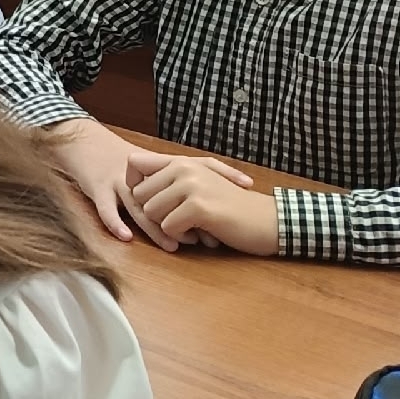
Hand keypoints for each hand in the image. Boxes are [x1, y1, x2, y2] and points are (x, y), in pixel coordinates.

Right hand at [44, 118, 251, 245]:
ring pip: (141, 206)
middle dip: (191, 217)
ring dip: (158, 227)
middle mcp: (144, 171)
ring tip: (174, 245)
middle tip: (211, 239)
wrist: (83, 142)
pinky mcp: (98, 188)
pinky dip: (116, 223)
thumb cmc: (122, 159)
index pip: (198, 163)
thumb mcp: (154, 165)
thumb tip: (213, 200)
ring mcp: (119, 180)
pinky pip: (107, 209)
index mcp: (161, 164)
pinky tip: (127, 237)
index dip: (223, 172)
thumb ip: (179, 180)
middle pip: (171, 194)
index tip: (247, 185)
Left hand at [132, 158, 279, 254]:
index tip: (151, 199)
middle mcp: (183, 168)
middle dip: (154, 214)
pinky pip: (168, 228)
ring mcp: (191, 186)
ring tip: (193, 228)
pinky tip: (202, 235)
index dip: (134, 183)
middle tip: (180, 220)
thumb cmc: (230, 207)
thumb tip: (132, 186)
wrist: (268, 220)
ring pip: (151, 212)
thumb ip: (170, 180)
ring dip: (169, 228)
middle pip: (138, 195)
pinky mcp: (198, 207)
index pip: (133, 162)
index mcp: (181, 161)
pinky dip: (181, 237)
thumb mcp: (200, 184)